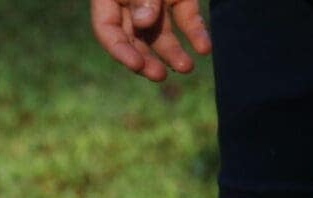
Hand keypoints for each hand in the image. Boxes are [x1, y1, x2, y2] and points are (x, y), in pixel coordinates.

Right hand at [91, 0, 211, 82]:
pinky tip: (204, 49)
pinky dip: (196, 33)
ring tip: (186, 68)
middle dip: (147, 59)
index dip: (121, 51)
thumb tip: (145, 21)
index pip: (108, 32)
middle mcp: (129, 5)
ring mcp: (156, 2)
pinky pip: (187, 17)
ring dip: (173, 53)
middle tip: (159, 75)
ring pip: (161, 33)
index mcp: (109, 0)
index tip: (137, 65)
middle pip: (135, 38)